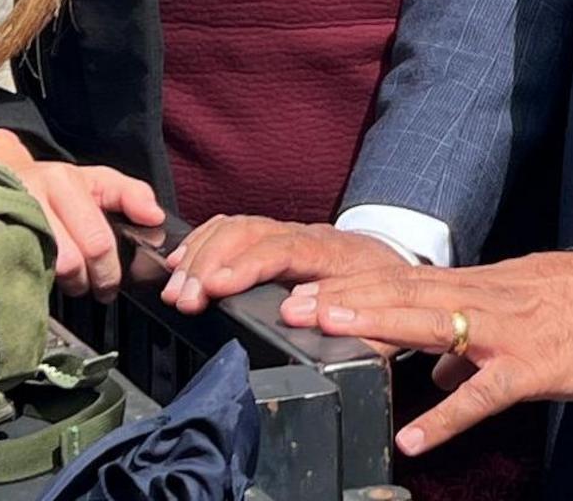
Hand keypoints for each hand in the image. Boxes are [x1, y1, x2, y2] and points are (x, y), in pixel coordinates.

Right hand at [0, 128, 163, 297]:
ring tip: (71, 282)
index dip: (108, 272)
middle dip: (87, 282)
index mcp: (65, 182)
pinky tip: (45, 277)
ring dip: (63, 284)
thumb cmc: (54, 185)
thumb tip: (155, 217)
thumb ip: (130, 195)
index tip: (111, 286)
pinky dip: (37, 280)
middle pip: (70, 261)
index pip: (96, 241)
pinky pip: (20, 270)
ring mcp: (9, 219)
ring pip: (45, 268)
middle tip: (93, 289)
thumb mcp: (96, 180)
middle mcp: (35, 198)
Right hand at [160, 216, 404, 316]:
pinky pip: (233, 228)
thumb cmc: (390, 295)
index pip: (284, 250)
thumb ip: (366, 332)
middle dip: (209, 263)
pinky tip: (181, 262)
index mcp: (334, 254)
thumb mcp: (389, 319)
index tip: (216, 286)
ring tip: (174, 287)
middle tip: (182, 298)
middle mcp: (307, 236)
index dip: (247, 266)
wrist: (398, 268)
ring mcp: (289, 233)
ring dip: (200, 255)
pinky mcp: (274, 238)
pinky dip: (202, 242)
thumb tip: (331, 344)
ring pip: (237, 228)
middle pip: (250, 233)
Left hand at [298, 250, 572, 457]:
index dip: (350, 286)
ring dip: (378, 328)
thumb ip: (471, 334)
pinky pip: (484, 394)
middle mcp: (484, 300)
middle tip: (288, 305)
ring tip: (328, 336)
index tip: (300, 290)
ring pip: (433, 325)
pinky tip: (414, 439)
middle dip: (344, 300)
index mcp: (478, 288)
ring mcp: (507, 332)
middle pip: (403, 295)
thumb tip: (436, 370)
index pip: (401, 282)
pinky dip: (448, 416)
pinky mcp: (535, 367)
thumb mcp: (521, 305)